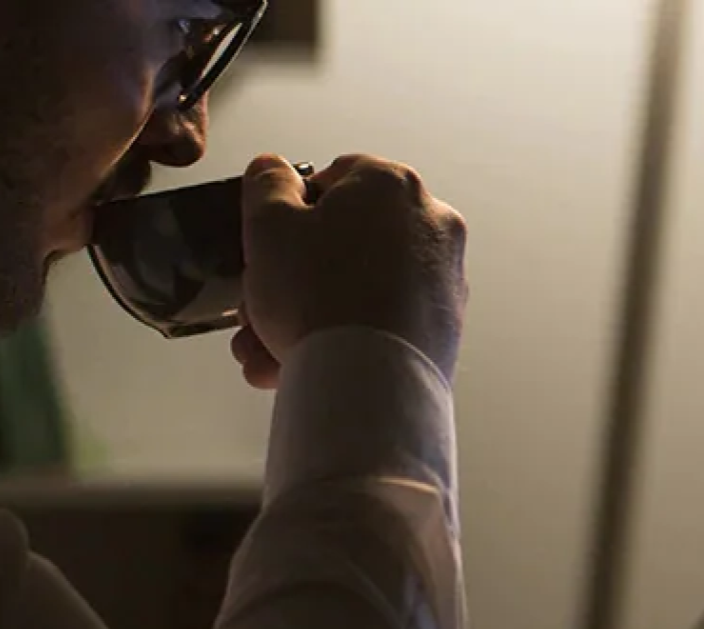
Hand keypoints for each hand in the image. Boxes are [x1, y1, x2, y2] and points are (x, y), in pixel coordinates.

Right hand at [234, 153, 468, 386]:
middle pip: (344, 241)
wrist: (368, 383)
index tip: (270, 246)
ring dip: (307, 315)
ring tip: (267, 351)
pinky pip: (383, 319)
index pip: (333, 179)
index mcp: (391, 184)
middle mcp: (431, 222)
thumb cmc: (318, 296)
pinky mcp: (445, 325)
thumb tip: (274, 170)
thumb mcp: (267, 224)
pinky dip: (345, 335)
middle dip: (292, 278)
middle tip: (258, 310)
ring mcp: (444, 276)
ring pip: (358, 286)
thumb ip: (267, 184)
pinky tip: (301, 364)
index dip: (292, 213)